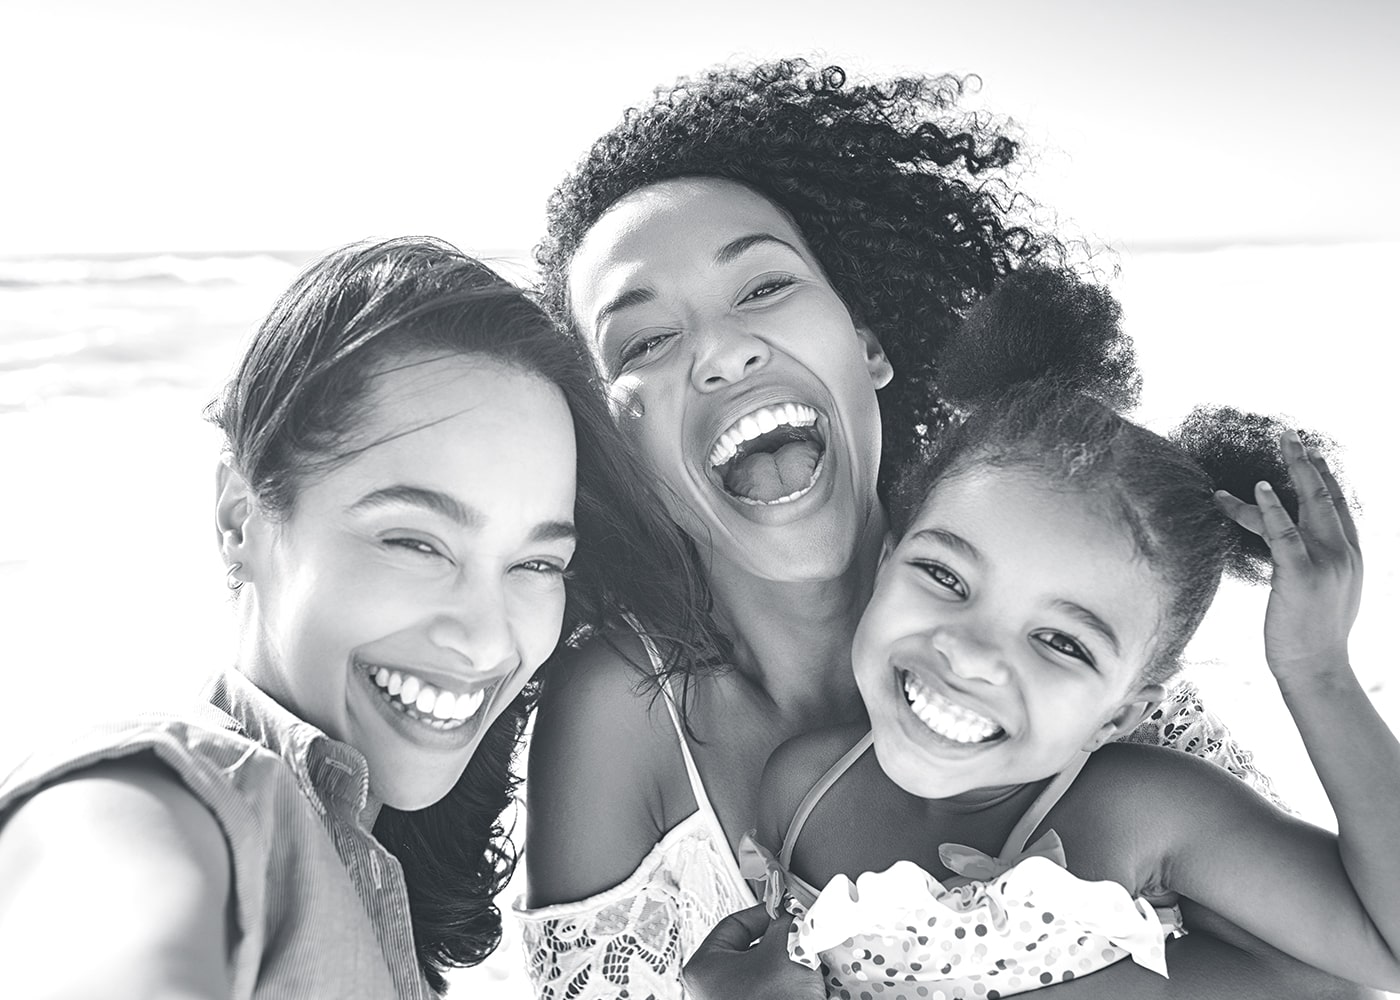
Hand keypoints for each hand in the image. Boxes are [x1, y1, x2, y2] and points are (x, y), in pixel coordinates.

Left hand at [681, 903, 824, 999]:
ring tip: (803, 960)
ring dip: (784, 962)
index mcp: (703, 967)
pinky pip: (768, 990)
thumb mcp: (784, 947)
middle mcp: (710, 989)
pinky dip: (784, 983)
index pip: (734, 923)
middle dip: (777, 940)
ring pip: (761, 970)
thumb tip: (791, 911)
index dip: (765, 913)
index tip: (786, 910)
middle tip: (798, 934)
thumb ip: (785, 921)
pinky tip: (802, 982)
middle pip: (747, 947)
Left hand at [1215, 429, 1361, 685]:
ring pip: (1309, 504)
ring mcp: (1325, 562)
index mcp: (1351, 556)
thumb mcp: (1326, 593)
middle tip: (1291, 434)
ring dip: (1294, 469)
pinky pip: (1283, 534)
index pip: (1337, 506)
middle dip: (1309, 462)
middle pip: (1326, 495)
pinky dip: (1271, 507)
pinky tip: (1260, 487)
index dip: (1323, 476)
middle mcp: (1343, 553)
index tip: (1310, 452)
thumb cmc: (1313, 635)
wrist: (1318, 669)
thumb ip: (1318, 565)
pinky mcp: (1301, 575)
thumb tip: (1298, 551)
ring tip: (1281, 442)